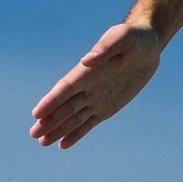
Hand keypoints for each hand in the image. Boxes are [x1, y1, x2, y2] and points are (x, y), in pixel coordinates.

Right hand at [29, 22, 162, 148]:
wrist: (148, 46)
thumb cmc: (134, 38)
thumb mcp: (123, 38)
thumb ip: (105, 48)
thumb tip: (87, 60)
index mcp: (87, 71)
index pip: (65, 89)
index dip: (52, 101)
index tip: (38, 114)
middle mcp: (87, 86)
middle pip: (64, 106)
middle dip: (50, 120)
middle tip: (34, 134)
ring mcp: (96, 98)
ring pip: (73, 117)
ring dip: (58, 129)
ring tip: (42, 142)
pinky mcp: (107, 107)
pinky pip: (89, 122)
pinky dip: (76, 133)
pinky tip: (63, 144)